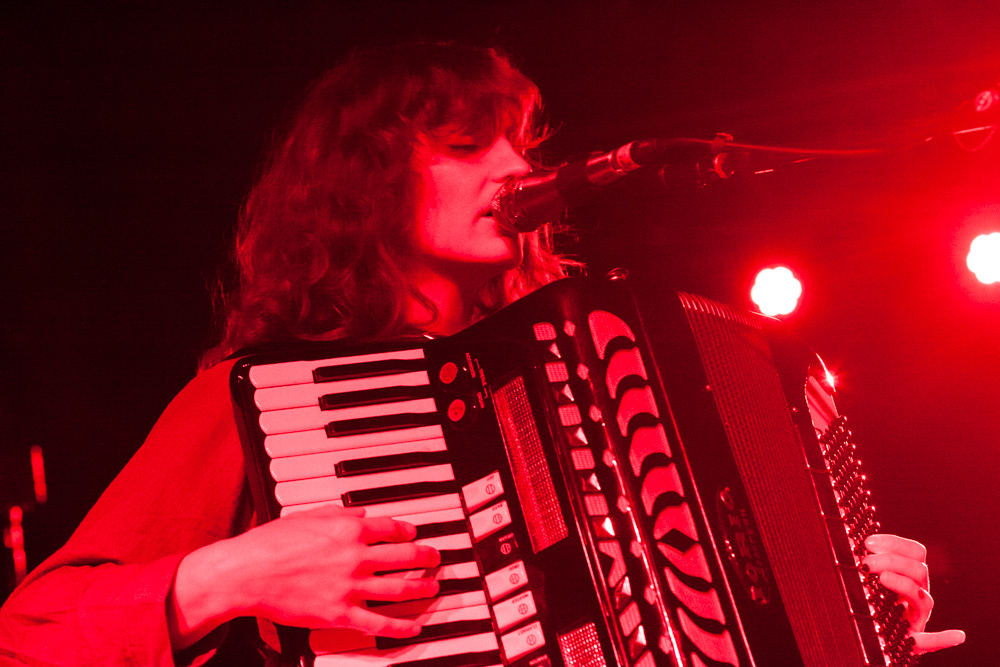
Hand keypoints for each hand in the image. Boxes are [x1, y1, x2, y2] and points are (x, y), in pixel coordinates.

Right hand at [169, 505, 439, 649]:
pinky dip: (401, 626)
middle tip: (435, 558)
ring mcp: (350, 587)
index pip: (391, 528)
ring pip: (400, 588)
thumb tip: (362, 513)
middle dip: (426, 558)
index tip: (414, 534)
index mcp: (348, 528)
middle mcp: (355, 556)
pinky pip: (379, 623)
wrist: (247, 573)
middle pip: (405, 557)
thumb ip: (339, 514)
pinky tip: (414, 626)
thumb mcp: (308, 516)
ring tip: (432, 587)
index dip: (408, 531)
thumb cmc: (270, 543)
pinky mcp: (340, 614)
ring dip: (422, 587)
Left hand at [862, 533, 965, 653]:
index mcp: (910, 576)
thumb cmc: (873, 602)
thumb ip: (868, 564)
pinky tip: (957, 636)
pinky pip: (933, 641)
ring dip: (904, 585)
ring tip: (883, 578)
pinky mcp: (916, 640)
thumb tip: (855, 541)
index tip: (868, 542)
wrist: (878, 635)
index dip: (894, 543)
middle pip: (919, 571)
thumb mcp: (871, 579)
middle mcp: (918, 593)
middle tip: (866, 562)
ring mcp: (918, 616)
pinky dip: (945, 639)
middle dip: (892, 561)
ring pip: (923, 599)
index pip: (915, 552)